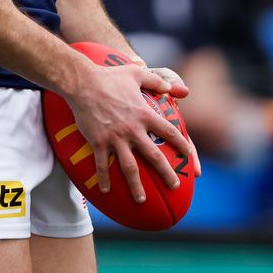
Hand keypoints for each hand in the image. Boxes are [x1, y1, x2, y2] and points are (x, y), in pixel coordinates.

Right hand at [68, 63, 192, 202]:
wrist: (83, 82)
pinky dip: (104, 178)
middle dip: (166, 174)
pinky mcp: (98, 142)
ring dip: (136, 185)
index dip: (181, 144)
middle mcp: (133, 129)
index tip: (189, 155)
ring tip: (141, 200)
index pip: (169, 132)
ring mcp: (115, 138)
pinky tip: (105, 190)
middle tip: (174, 186)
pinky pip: (102, 164)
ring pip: (129, 167)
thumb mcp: (136, 73)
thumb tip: (172, 88)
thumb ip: (156, 80)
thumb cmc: (109, 76)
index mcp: (144, 114)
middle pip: (154, 157)